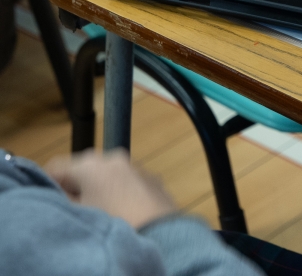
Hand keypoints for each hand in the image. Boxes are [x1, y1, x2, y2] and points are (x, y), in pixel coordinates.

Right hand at [45, 149, 175, 228]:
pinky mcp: (153, 180)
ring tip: (99, 212)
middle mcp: (113, 158)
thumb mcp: (78, 214)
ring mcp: (136, 167)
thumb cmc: (113, 224)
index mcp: (90, 164)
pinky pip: (128, 182)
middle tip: (74, 209)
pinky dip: (121, 191)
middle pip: (83, 168)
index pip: (56, 166)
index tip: (49, 202)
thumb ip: (62, 199)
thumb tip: (58, 193)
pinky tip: (123, 212)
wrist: (161, 236)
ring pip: (108, 174)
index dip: (48, 184)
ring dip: (100, 188)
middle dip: (76, 185)